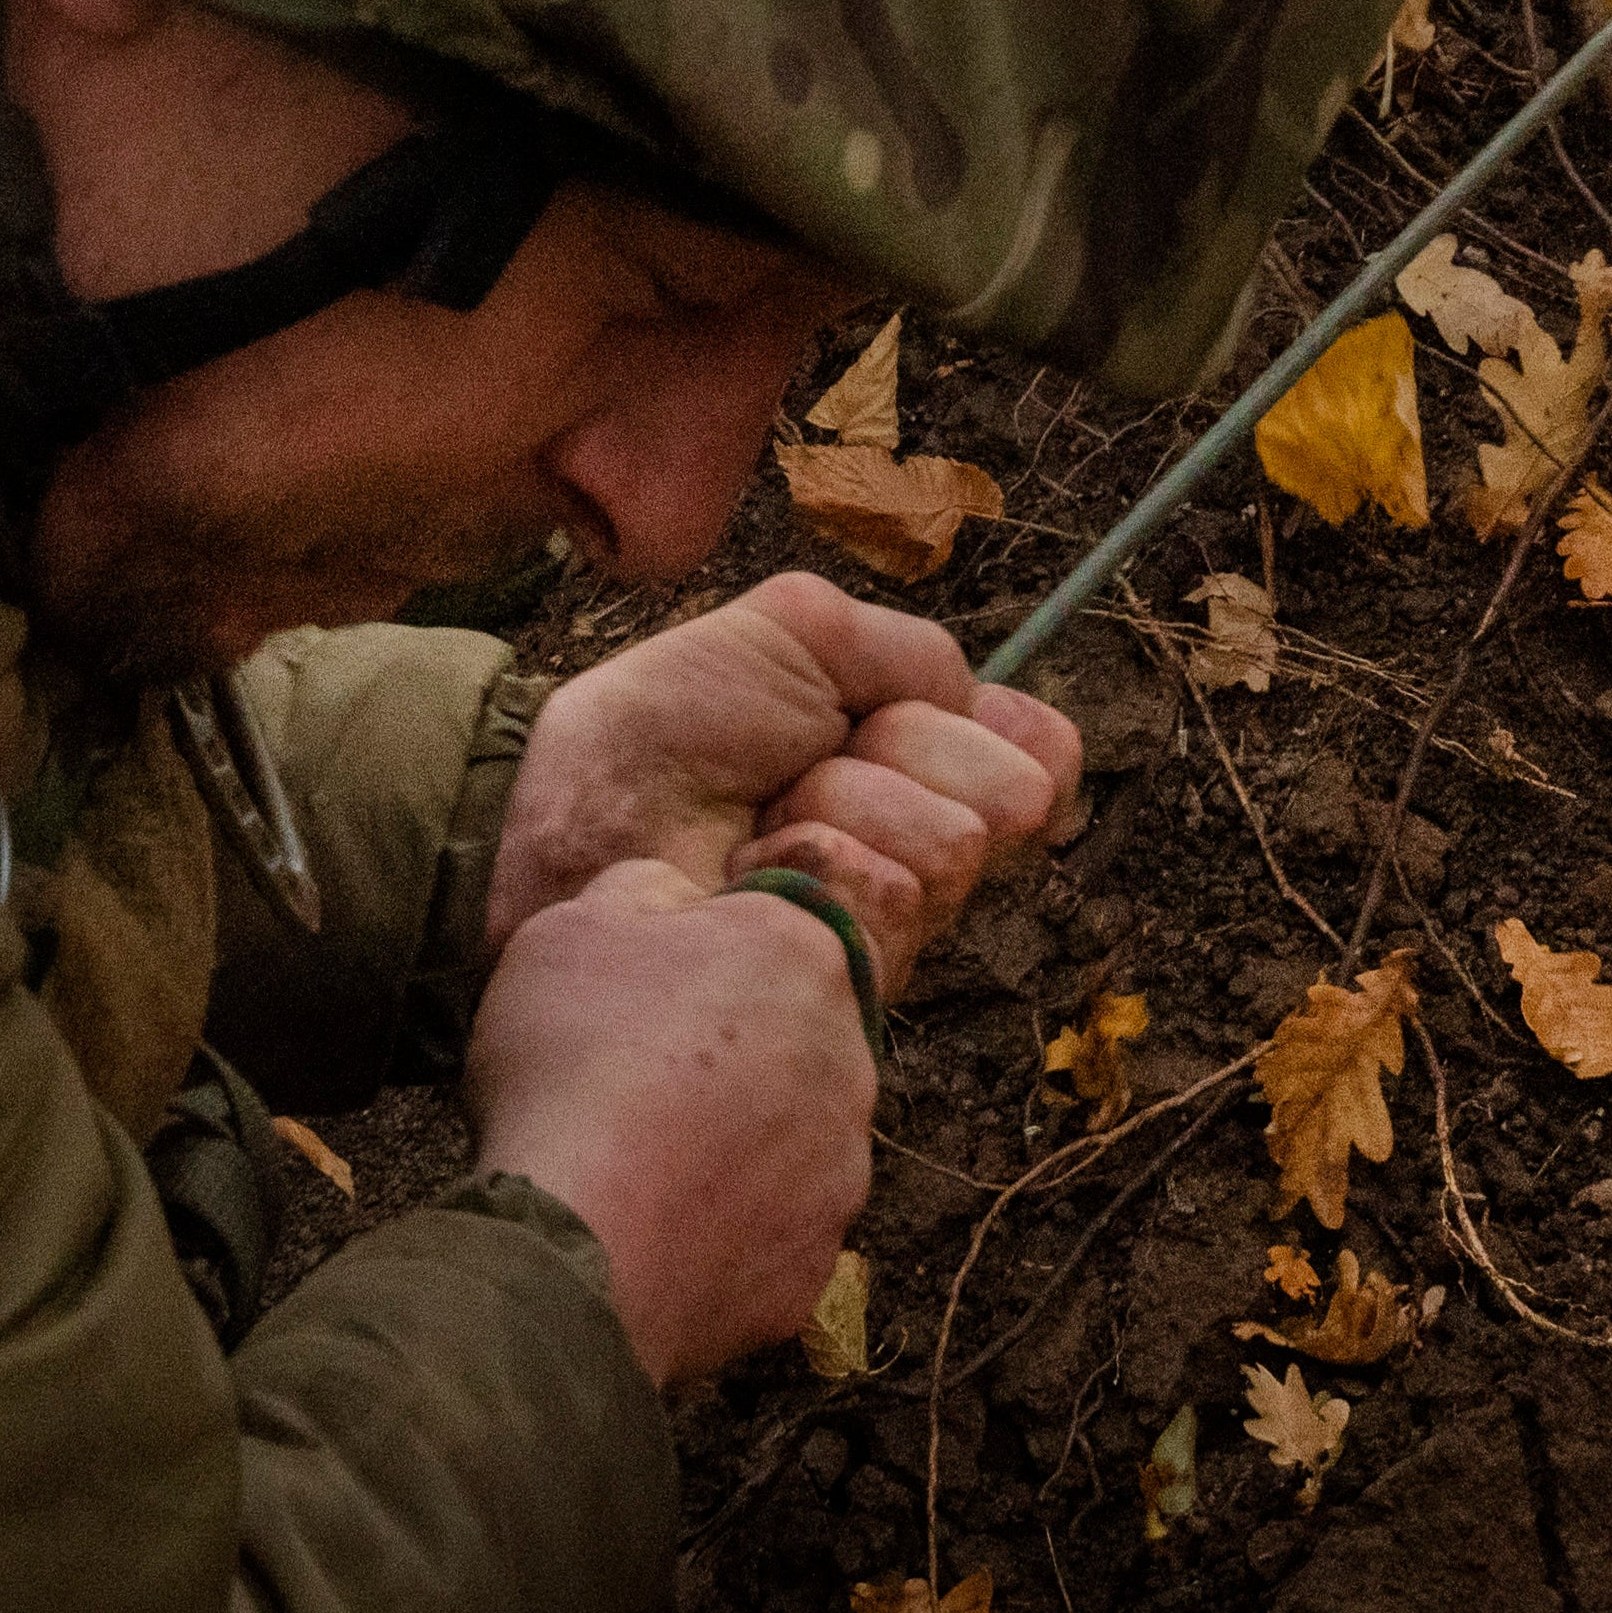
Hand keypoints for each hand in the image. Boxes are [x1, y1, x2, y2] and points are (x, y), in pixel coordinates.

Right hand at [465, 856, 880, 1387]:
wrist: (578, 1240)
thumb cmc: (575, 1063)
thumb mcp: (575, 925)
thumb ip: (644, 889)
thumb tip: (677, 900)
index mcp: (804, 955)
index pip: (773, 934)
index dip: (702, 959)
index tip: (642, 995)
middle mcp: (851, 1058)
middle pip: (790, 1036)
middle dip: (728, 1051)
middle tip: (636, 1079)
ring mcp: (843, 1170)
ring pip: (787, 1137)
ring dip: (732, 1142)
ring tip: (639, 1162)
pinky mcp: (816, 1262)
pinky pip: (771, 1230)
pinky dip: (724, 1229)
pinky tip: (655, 1228)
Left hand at [492, 570, 1083, 995]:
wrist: (567, 817)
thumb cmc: (660, 726)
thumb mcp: (790, 632)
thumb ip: (909, 651)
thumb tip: (990, 704)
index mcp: (919, 763)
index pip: (1044, 754)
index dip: (987, 730)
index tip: (887, 718)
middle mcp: (918, 848)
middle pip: (1014, 796)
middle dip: (896, 757)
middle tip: (792, 770)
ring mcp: (888, 923)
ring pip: (954, 844)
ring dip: (838, 808)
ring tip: (754, 826)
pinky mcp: (850, 980)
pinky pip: (895, 899)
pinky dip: (814, 860)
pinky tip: (747, 875)